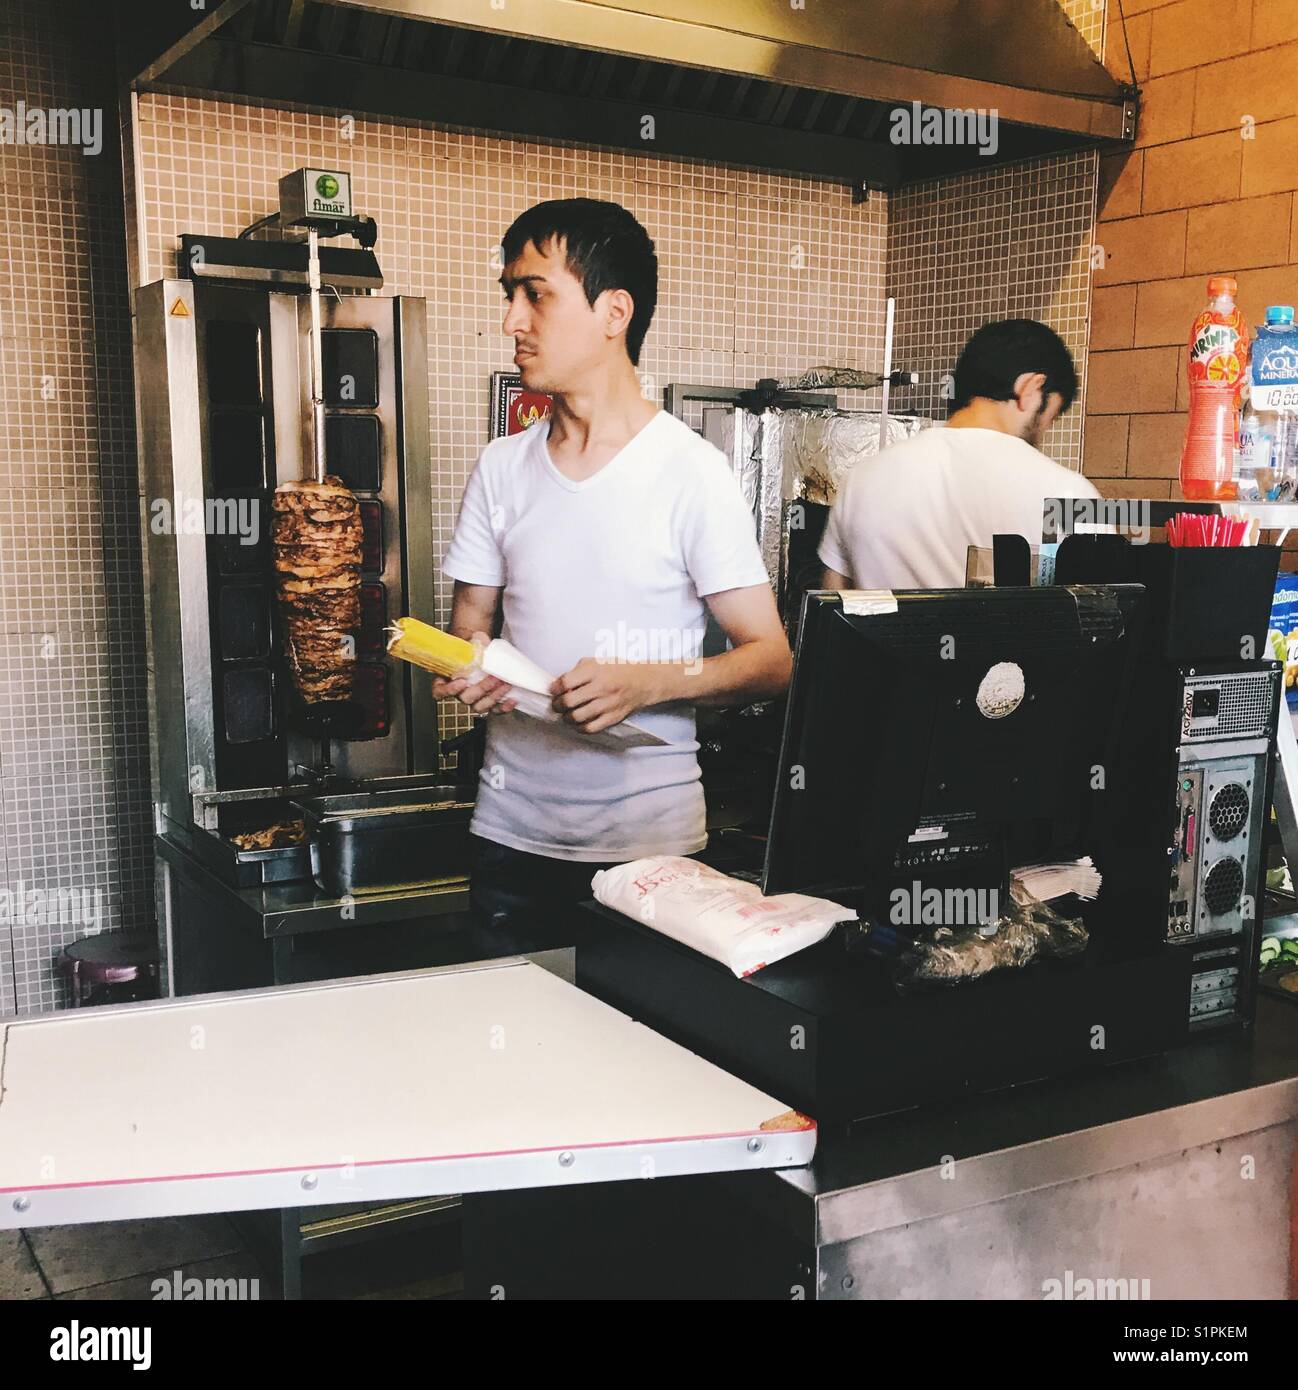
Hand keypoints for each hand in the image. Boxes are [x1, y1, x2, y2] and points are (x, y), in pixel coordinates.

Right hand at [431, 630, 516, 714]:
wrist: (482, 653)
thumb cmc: (472, 649)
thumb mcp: (470, 643)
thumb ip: (473, 642)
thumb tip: (479, 638)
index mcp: (448, 679)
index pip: (440, 691)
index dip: (449, 690)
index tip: (461, 681)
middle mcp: (459, 693)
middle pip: (466, 698)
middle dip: (482, 688)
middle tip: (494, 677)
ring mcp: (473, 700)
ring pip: (480, 706)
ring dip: (494, 696)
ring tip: (505, 684)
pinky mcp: (488, 703)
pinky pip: (494, 710)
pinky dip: (503, 707)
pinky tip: (512, 700)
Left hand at [550, 658, 665, 734]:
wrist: (645, 681)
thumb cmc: (620, 670)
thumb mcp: (597, 661)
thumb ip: (578, 670)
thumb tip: (559, 683)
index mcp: (595, 671)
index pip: (566, 682)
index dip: (554, 688)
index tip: (553, 690)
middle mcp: (601, 688)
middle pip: (568, 701)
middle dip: (557, 705)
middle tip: (557, 704)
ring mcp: (607, 704)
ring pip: (576, 717)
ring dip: (566, 717)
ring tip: (566, 714)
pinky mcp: (612, 718)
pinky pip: (590, 728)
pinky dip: (579, 728)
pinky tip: (578, 723)